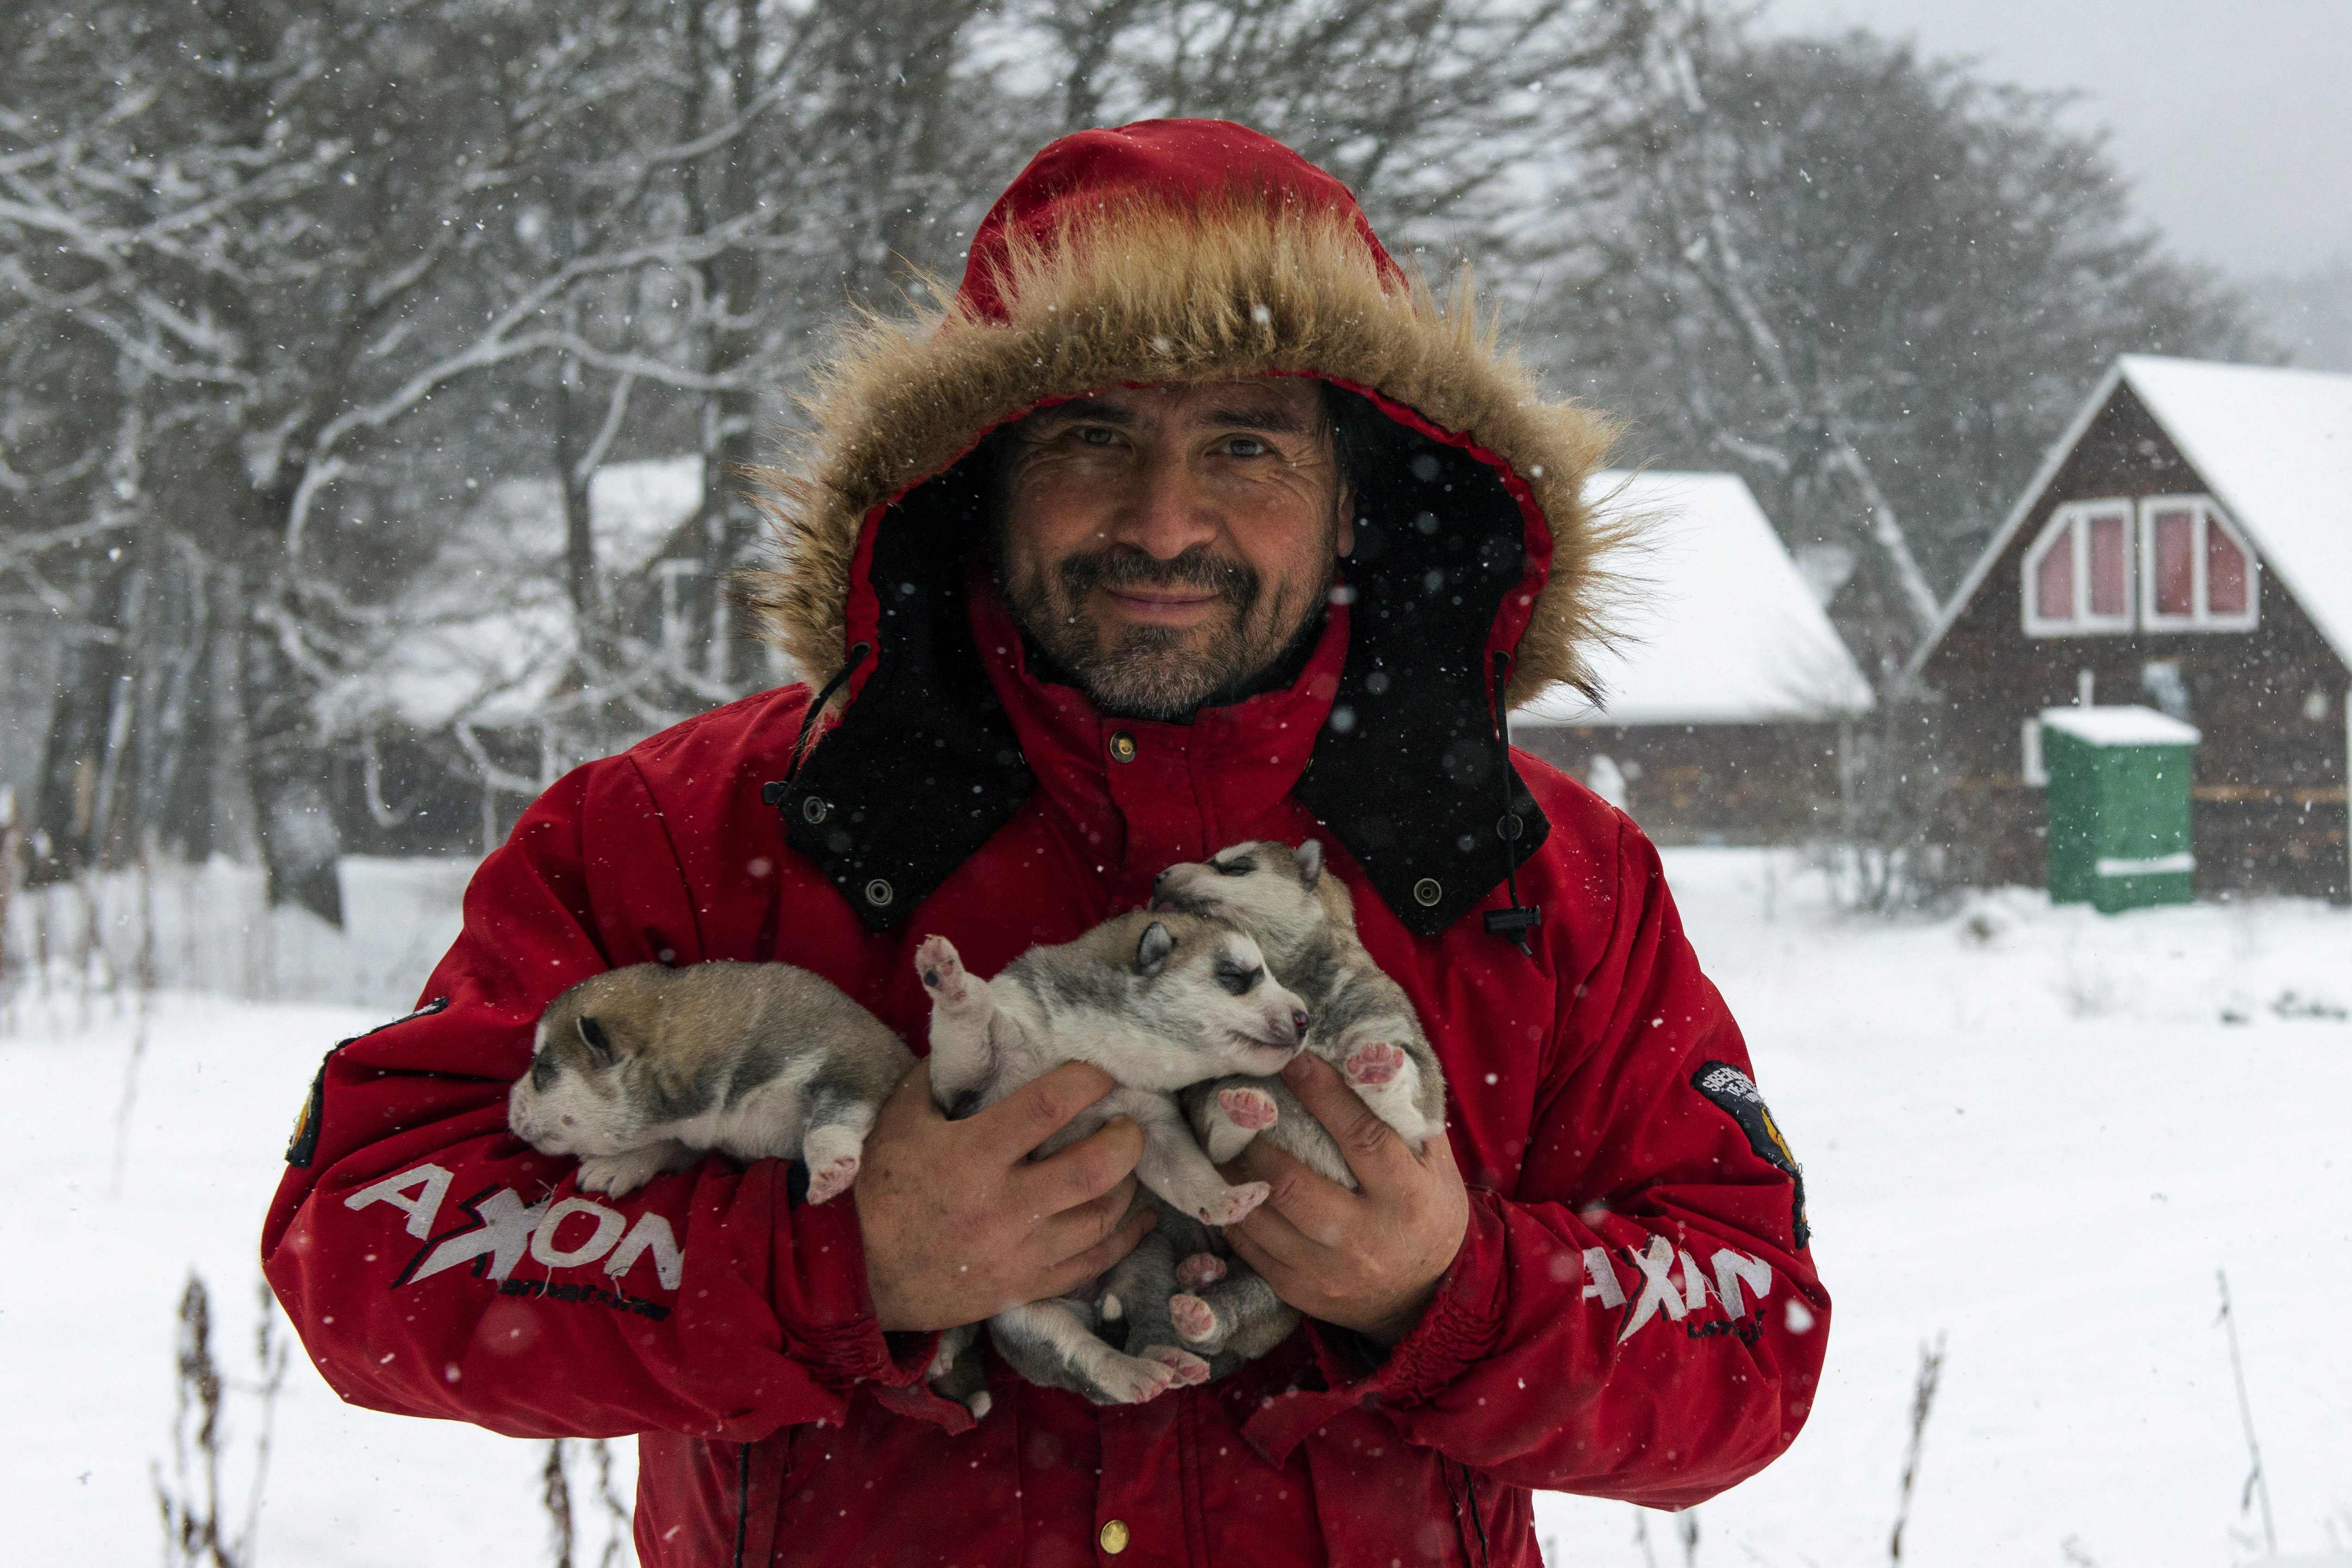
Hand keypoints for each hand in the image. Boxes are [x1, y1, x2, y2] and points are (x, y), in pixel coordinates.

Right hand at [854, 1059, 1154, 1332]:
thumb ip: (945, 1078)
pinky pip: (1092, 1266)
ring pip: (1102, 1218)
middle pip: (1094, 1168)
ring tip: (1129, 1163)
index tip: (1104, 1071)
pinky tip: (1137, 1216)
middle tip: (1130, 1122)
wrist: (853, 1273)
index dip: (1088, 1081)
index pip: (1048, 1107)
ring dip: (1129, 1185)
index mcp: (972, 1155)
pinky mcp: (1023, 1288)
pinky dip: (1124, 1238)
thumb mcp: (901, 1117)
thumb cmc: (877, 1186)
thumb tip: (987, 1038)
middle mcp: (1004, 1207)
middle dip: (1126, 1139)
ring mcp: (1018, 1254)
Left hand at [1224, 1052, 1468, 1346]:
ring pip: (1260, 1216)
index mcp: (1406, 1196)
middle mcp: (1364, 1237)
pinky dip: (1231, 1209)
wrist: (1424, 1296)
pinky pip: (1249, 1247)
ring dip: (1229, 1171)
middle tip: (1232, 1100)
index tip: (1291, 1058)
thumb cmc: (1427, 1210)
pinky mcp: (1297, 1290)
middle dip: (1254, 1138)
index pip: (1361, 1137)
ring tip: (1213, 1135)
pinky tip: (1221, 1179)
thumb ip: (1404, 1115)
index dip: (1323, 1094)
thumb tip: (1366, 1053)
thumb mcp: (1435, 1164)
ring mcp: (1326, 1270)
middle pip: (1293, 1182)